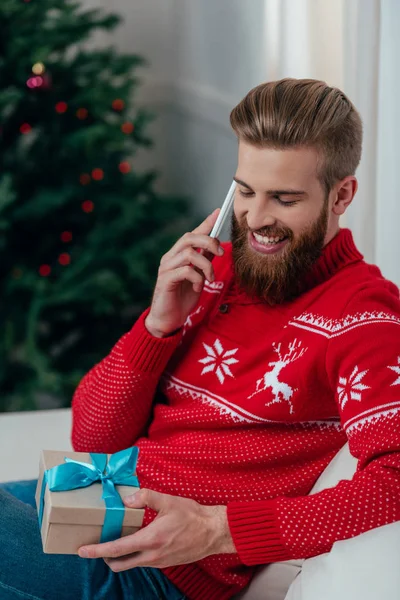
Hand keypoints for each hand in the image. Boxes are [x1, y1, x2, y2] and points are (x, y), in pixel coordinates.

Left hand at [78, 488, 235, 570]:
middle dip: (104, 557)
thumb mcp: (168, 501)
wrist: (213, 532)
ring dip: (119, 556)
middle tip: (96, 545)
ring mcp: (158, 562)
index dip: (97, 551)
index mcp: (150, 540)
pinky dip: (133, 555)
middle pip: (119, 564)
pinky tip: (136, 541)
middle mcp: (151, 555)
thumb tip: (126, 499)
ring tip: (115, 540)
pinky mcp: (164, 562)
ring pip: (131, 564)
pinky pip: (142, 562)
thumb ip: (145, 497)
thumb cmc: (192, 516)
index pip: (117, 549)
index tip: (82, 551)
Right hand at [145, 210, 223, 337]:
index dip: (205, 222)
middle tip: (220, 253)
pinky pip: (186, 271)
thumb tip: (215, 246)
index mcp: (178, 255)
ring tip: (210, 279)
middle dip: (208, 241)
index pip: (192, 234)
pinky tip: (199, 288)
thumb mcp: (198, 277)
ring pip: (189, 253)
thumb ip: (204, 261)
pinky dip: (198, 278)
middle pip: (189, 237)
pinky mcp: (165, 280)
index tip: (219, 212)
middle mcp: (170, 258)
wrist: (168, 320)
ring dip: (206, 265)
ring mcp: (166, 268)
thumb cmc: (182, 298)